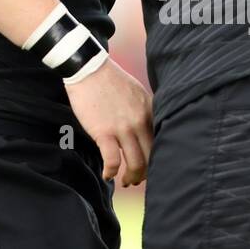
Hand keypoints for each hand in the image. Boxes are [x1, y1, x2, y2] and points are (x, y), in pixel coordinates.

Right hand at [63, 58, 153, 186]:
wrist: (88, 68)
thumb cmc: (109, 79)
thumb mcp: (137, 92)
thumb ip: (145, 111)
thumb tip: (147, 130)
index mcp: (150, 110)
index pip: (161, 142)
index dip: (157, 159)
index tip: (149, 166)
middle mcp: (141, 121)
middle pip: (151, 157)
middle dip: (145, 173)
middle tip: (137, 178)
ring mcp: (123, 128)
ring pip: (136, 164)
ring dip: (131, 177)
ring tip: (125, 181)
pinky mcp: (104, 132)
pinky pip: (113, 161)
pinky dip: (111, 172)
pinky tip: (107, 175)